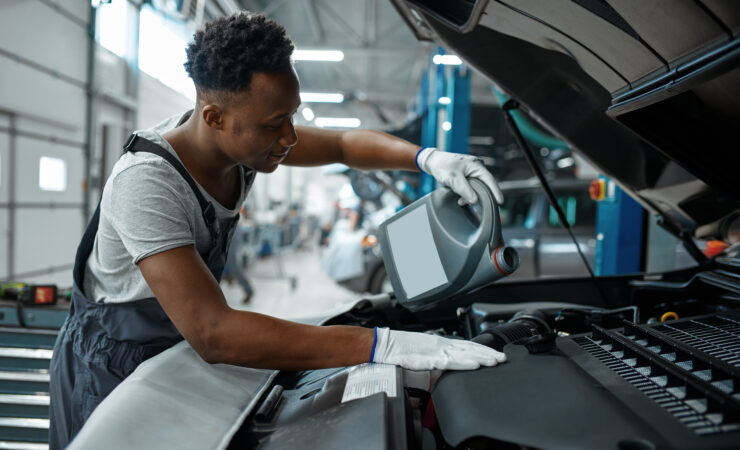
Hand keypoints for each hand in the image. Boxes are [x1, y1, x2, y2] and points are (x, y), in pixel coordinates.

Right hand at [371, 327, 506, 370]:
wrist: (386, 345)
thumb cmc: (402, 349)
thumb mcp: (424, 354)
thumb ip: (437, 359)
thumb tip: (448, 366)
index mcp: (441, 343)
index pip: (467, 346)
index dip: (482, 350)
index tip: (496, 355)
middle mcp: (442, 345)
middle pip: (470, 349)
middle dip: (487, 354)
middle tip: (503, 359)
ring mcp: (436, 351)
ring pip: (464, 354)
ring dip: (481, 358)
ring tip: (495, 362)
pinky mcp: (430, 358)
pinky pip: (450, 361)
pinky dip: (464, 363)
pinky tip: (474, 364)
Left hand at [417, 148, 503, 204]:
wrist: (433, 161)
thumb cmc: (442, 166)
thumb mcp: (453, 179)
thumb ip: (464, 190)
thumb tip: (475, 200)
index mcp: (476, 165)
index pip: (490, 180)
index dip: (496, 192)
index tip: (500, 202)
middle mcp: (477, 167)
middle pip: (484, 184)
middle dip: (479, 195)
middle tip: (477, 206)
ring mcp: (472, 170)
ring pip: (476, 186)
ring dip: (470, 194)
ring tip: (461, 201)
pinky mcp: (467, 174)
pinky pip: (471, 185)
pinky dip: (466, 192)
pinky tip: (460, 197)